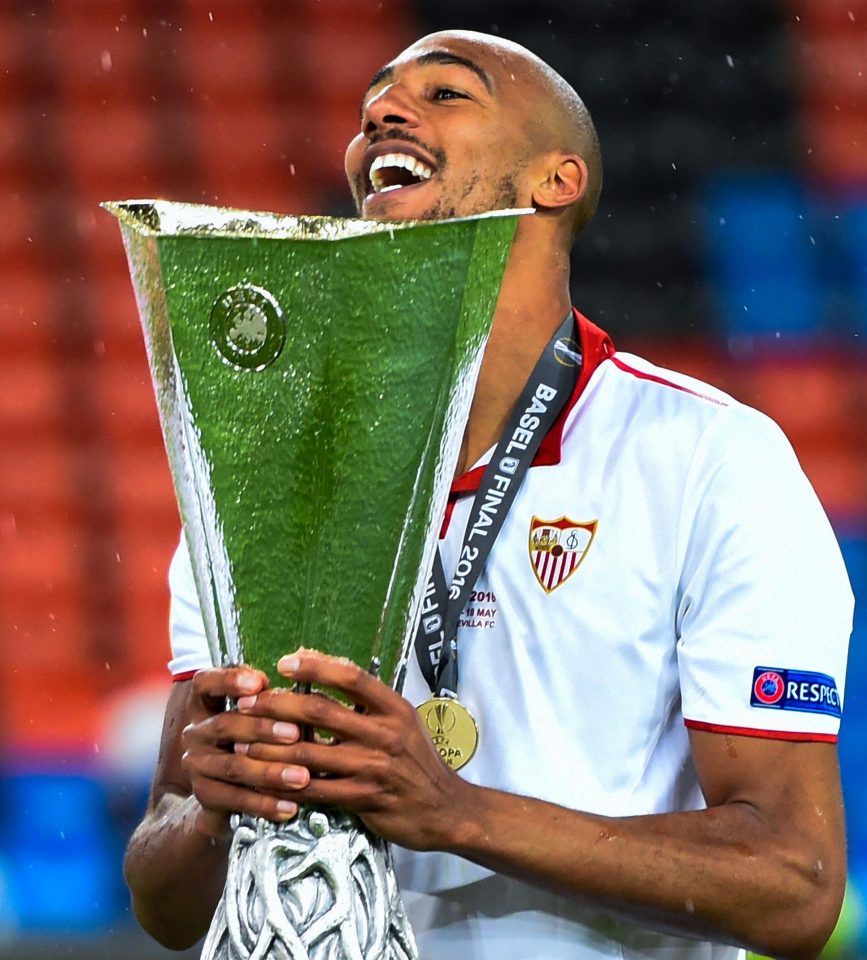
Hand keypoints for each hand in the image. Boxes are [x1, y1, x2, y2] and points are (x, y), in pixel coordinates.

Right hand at [180, 666, 308, 835]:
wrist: (220, 797)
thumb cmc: (253, 742)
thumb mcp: (257, 717)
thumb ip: (272, 699)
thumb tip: (307, 679)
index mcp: (205, 704)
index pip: (206, 683)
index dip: (229, 680)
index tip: (259, 682)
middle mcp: (196, 732)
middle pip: (226, 725)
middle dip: (263, 728)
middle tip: (295, 733)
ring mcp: (197, 765)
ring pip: (234, 766)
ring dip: (271, 772)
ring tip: (302, 777)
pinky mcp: (204, 795)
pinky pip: (236, 799)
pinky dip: (265, 803)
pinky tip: (290, 807)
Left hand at [234, 649, 473, 850]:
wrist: (445, 809)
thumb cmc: (417, 761)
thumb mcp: (400, 720)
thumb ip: (365, 700)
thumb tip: (322, 668)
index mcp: (393, 708)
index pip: (352, 676)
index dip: (316, 666)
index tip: (285, 663)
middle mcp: (385, 734)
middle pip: (322, 710)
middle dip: (278, 704)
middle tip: (248, 703)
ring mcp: (374, 768)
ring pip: (310, 752)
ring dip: (270, 747)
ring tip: (243, 741)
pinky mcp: (363, 799)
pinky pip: (315, 790)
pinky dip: (286, 784)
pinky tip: (264, 780)